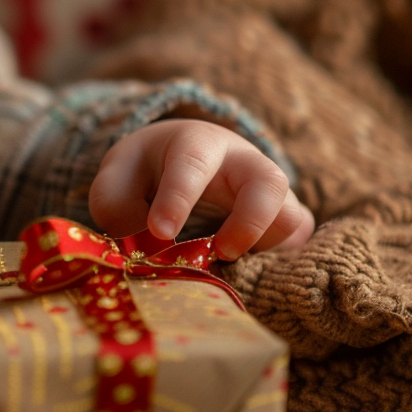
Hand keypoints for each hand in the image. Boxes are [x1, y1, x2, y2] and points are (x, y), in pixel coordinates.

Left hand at [88, 119, 313, 258]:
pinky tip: (245, 268)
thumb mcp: (115, 179)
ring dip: (264, 247)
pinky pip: (296, 241)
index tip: (160, 232)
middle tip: (221, 253)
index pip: (193, 165)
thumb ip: (116, 207)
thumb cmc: (144, 172)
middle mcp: (243, 162)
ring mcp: (267, 191)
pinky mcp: (281, 218)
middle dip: (249, 222)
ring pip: (291, 216)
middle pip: (269, 182)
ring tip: (227, 260)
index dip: (178, 200)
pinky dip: (278, 260)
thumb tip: (145, 243)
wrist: (174, 161)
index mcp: (196, 143)